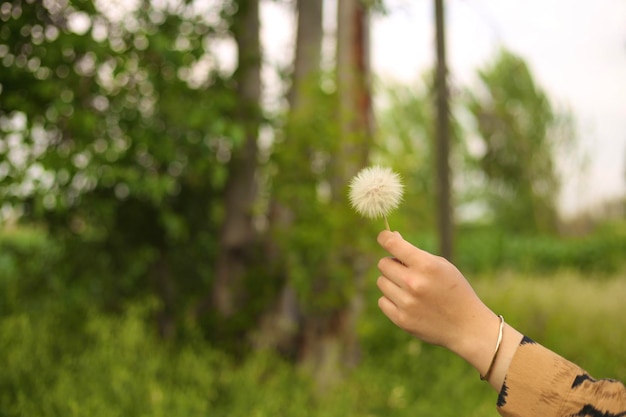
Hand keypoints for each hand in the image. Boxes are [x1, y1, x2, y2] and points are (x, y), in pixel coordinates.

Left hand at [376, 230, 517, 386]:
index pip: (392, 244)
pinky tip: (408, 302)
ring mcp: (406, 303)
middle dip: (392, 264)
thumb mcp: (442, 266)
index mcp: (426, 265)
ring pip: (381, 282)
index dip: (384, 237)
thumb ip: (415, 253)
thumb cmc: (454, 290)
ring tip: (410, 289)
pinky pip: (382, 301)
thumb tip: (390, 238)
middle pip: (383, 264)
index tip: (383, 237)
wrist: (466, 326)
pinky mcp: (401, 319)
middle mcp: (414, 283)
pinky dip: (391, 300)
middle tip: (405, 270)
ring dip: (391, 282)